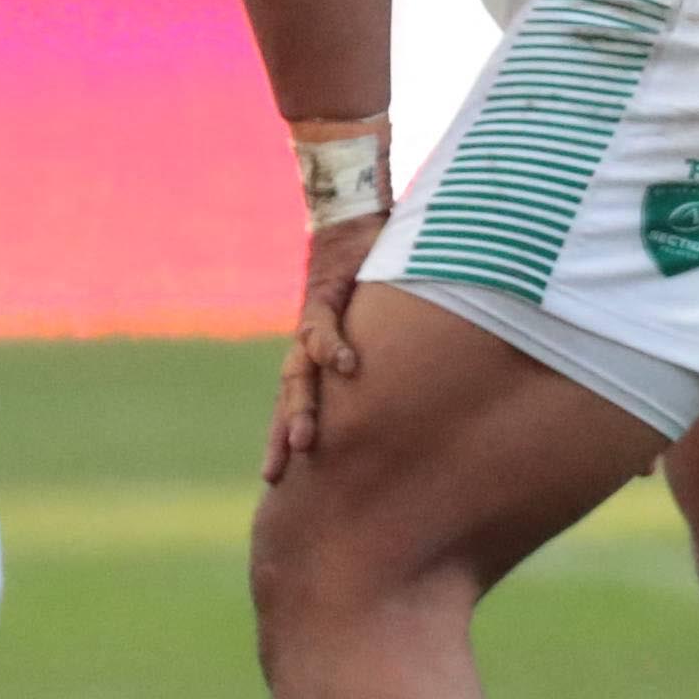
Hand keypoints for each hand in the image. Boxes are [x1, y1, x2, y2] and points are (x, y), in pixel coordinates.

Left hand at [266, 210, 383, 482]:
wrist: (354, 218)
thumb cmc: (373, 275)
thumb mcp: (380, 324)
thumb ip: (387, 358)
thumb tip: (424, 401)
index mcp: (317, 352)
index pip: (297, 400)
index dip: (283, 437)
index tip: (274, 481)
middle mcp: (309, 340)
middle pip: (290, 394)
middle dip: (285, 434)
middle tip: (277, 476)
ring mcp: (314, 317)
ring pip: (299, 371)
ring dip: (301, 406)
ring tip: (304, 442)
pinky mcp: (326, 291)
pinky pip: (324, 324)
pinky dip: (333, 346)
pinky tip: (348, 369)